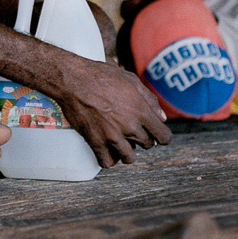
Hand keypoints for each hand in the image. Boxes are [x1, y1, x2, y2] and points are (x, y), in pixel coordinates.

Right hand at [42, 52, 171, 165]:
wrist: (73, 81)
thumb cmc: (101, 76)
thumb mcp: (131, 80)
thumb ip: (149, 99)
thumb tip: (162, 117)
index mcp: (141, 111)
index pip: (163, 136)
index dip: (162, 136)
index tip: (156, 133)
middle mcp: (129, 126)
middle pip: (147, 145)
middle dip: (143, 139)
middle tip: (133, 130)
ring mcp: (112, 136)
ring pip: (129, 158)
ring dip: (128, 151)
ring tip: (121, 142)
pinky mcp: (96, 142)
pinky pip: (107, 162)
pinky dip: (109, 159)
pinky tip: (108, 150)